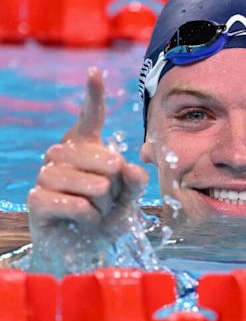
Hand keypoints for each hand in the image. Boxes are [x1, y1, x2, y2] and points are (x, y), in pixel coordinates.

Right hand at [27, 67, 147, 258]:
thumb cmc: (107, 215)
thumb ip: (135, 180)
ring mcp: (46, 175)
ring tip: (98, 212)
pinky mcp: (36, 199)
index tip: (96, 72)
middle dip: (116, 186)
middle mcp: (62, 155)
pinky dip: (89, 216)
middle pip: (104, 159)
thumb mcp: (129, 197)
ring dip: (103, 204)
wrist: (86, 249)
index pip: (89, 118)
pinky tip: (86, 220)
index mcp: (85, 148)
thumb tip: (127, 166)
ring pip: (90, 182)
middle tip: (109, 200)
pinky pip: (74, 202)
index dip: (94, 96)